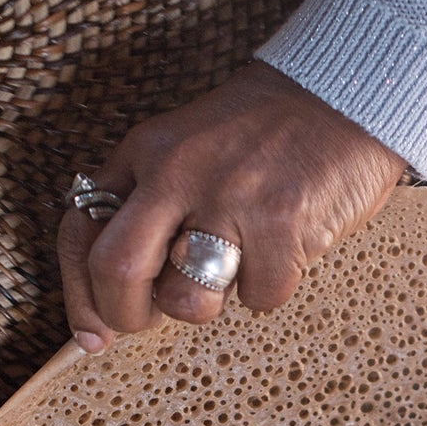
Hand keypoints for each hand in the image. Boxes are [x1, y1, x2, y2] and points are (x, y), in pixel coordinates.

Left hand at [56, 60, 407, 348]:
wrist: (347, 93)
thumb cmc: (270, 132)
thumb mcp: (191, 147)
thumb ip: (153, 205)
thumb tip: (123, 297)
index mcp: (146, 152)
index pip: (82, 229)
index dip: (79, 293)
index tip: (92, 332)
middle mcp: (177, 171)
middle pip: (118, 269)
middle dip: (126, 316)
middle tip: (147, 324)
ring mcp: (227, 196)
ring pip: (187, 299)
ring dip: (210, 303)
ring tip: (236, 266)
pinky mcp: (278, 221)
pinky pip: (257, 298)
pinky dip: (271, 287)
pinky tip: (286, 247)